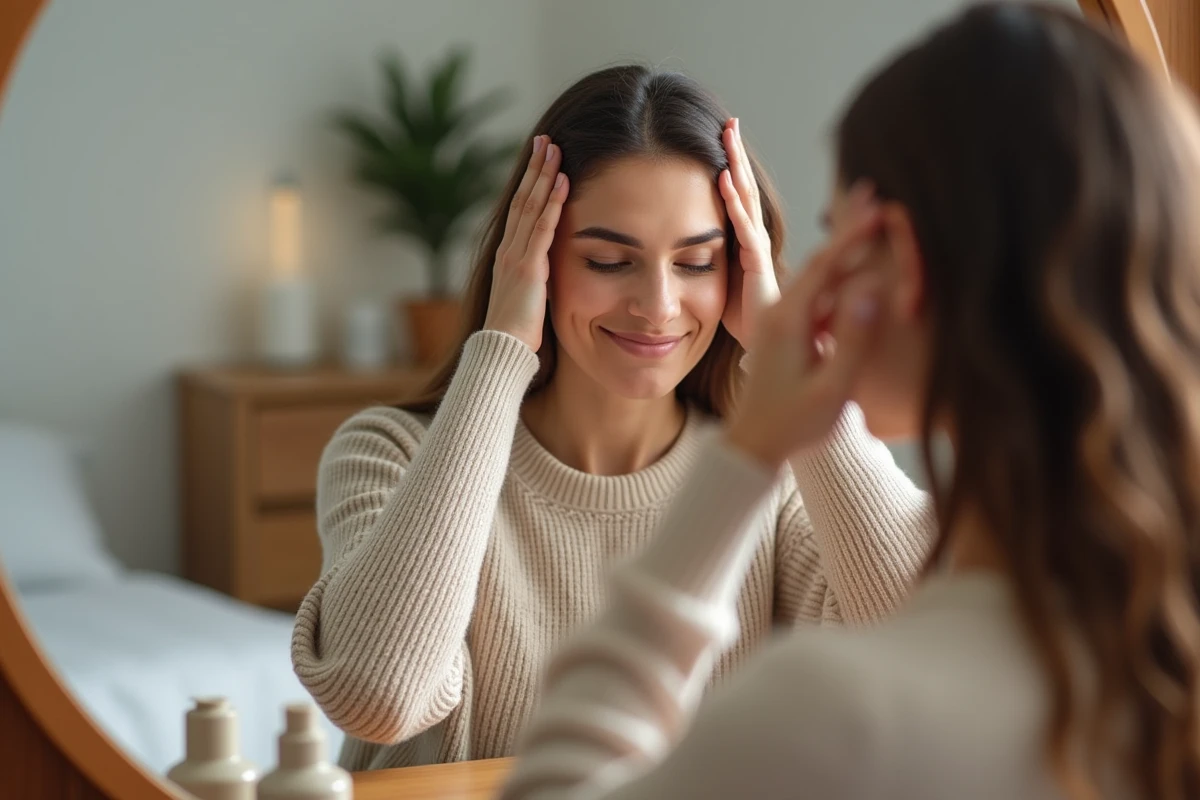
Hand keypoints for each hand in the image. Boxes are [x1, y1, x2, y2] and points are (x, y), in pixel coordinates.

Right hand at [483, 135, 567, 351]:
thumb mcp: (527, 297)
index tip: (539, 159)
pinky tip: (563, 181)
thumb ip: (537, 278)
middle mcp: (508, 249)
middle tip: (544, 140)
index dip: (529, 183)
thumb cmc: (517, 333)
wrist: (503, 350)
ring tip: (554, 148)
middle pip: (522, 198)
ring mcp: (516, 256)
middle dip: (534, 168)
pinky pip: (542, 227)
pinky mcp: (528, 267)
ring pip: (530, 205)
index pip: (519, 210)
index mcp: (507, 255)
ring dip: (543, 175)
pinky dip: (553, 202)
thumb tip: (549, 270)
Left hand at [719, 117, 779, 351]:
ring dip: (736, 165)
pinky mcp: (758, 267)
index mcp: (745, 242)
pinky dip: (733, 202)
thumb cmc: (747, 322)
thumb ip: (711, 261)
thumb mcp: (722, 283)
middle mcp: (755, 240)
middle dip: (735, 154)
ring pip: (746, 200)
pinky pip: (744, 229)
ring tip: (727, 133)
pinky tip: (723, 177)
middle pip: (743, 189)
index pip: (737, 197)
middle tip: (728, 120)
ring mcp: (759, 251)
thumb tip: (685, 246)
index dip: (729, 167)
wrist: (769, 354)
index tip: (719, 137)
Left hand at [726, 193, 884, 468]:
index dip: (853, 235)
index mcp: (787, 320)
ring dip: (846, 250)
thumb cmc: (792, 425)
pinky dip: (839, 279)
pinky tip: (863, 269)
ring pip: (819, 278)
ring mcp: (782, 321)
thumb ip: (852, 339)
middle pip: (819, 260)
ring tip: (871, 219)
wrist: (752, 447)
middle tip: (874, 194)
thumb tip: (872, 288)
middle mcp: (779, 312)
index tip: (878, 207)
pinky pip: (817, 297)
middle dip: (848, 228)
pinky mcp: (787, 332)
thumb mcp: (830, 388)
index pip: (825, 265)